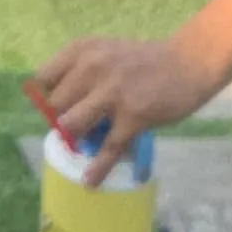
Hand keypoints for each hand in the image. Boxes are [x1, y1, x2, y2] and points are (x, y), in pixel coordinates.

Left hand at [28, 34, 227, 186]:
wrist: (187, 63)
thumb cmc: (144, 61)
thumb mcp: (106, 52)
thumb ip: (82, 74)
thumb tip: (60, 110)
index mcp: (83, 49)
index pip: (44, 77)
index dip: (48, 95)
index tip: (60, 105)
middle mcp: (92, 67)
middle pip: (56, 105)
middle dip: (63, 119)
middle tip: (79, 126)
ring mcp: (112, 92)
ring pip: (73, 125)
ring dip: (77, 138)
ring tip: (86, 144)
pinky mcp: (133, 116)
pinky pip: (107, 148)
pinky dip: (98, 168)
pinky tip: (91, 181)